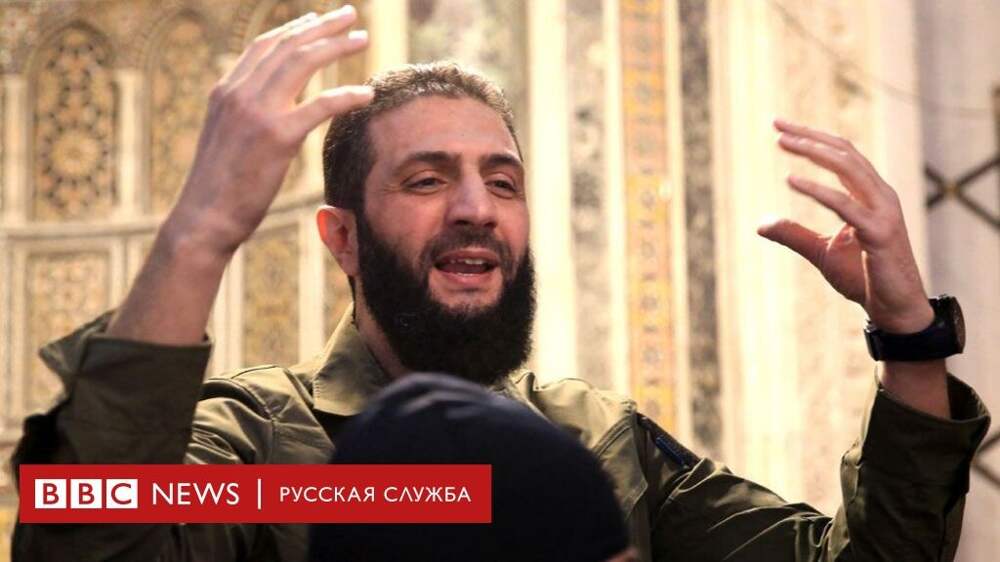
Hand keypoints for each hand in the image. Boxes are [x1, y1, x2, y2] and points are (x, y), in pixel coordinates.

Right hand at [164, 5, 372, 259]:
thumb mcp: (225, 141)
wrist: (204, 218)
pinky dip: (346, 95)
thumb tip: (268, 113)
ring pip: (303, 64)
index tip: (317, 19)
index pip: (263, 47)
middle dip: (322, 26)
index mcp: (226, 92)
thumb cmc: (218, 189)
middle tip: (350, 15)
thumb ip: (244, 118)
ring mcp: (257, 112)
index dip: (293, 29)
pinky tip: (367, 93)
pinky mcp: (277, 137)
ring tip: (363, 39)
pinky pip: (320, 105)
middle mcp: (239, 94)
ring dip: (337, 47)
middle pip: (287, 46)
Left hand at [757, 119, 933, 333]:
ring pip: (849, 168)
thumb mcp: (820, 251)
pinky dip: (817, 190)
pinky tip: (791, 180)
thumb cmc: (863, 278)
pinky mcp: (879, 233)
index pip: (842, 154)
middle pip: (844, 152)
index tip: (780, 127)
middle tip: (776, 125)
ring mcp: (883, 212)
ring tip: (782, 142)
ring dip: (813, 151)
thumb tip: (760, 224)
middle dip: (809, 136)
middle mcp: (880, 196)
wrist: (894, 308)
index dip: (813, 137)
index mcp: (870, 194)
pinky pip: (845, 205)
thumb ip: (793, 234)